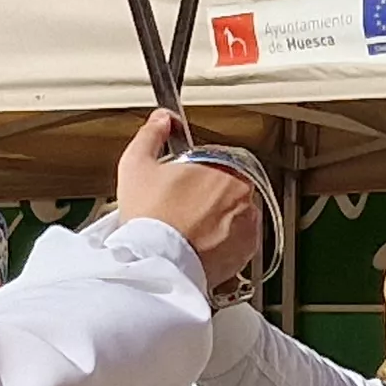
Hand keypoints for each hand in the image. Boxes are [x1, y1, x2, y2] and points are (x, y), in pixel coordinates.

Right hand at [110, 111, 260, 289]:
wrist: (157, 265)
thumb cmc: (149, 218)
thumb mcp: (136, 165)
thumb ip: (151, 135)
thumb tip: (161, 120)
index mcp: (224, 167)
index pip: (216, 163)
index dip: (195, 175)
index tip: (181, 188)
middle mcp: (243, 195)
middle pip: (227, 190)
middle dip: (207, 198)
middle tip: (181, 211)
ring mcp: (248, 225)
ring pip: (234, 216)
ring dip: (217, 221)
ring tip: (189, 232)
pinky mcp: (246, 253)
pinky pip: (239, 243)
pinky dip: (224, 244)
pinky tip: (199, 247)